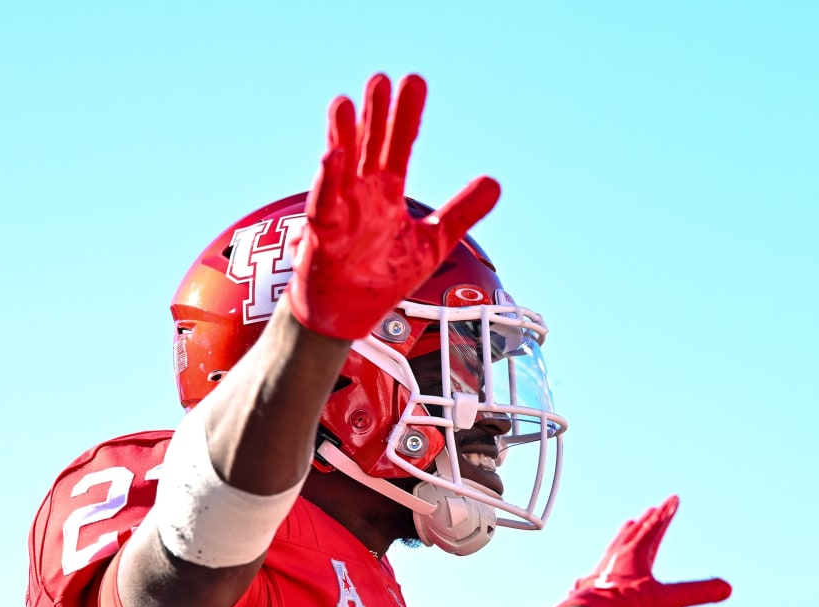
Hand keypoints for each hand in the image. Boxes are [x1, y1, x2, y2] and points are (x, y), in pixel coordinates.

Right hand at [286, 73, 499, 341]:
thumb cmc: (383, 275)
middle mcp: (362, 193)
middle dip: (375, 115)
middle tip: (381, 79)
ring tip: (345, 102)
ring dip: (342, 136)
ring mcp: (340, 211)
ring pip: (341, 166)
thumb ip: (462, 212)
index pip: (399, 146)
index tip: (414, 82)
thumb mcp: (434, 242)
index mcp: (386, 192)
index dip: (407, 117)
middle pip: (370, 147)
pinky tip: (334, 155)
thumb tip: (496, 182)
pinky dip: (328, 181)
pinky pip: (324, 204)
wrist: (348, 315)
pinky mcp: (323, 236)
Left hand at [556, 496, 730, 606]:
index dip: (667, 513)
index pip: (655, 528)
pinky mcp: (593, 583)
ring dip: (629, 533)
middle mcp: (617, 556)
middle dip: (649, 520)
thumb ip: (696, 593)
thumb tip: (727, 588)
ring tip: (631, 525)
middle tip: (655, 509)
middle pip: (636, 532)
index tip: (674, 499)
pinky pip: (606, 561)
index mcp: (635, 553)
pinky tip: (608, 563)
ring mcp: (603, 568)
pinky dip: (613, 554)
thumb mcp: (665, 601)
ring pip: (618, 544)